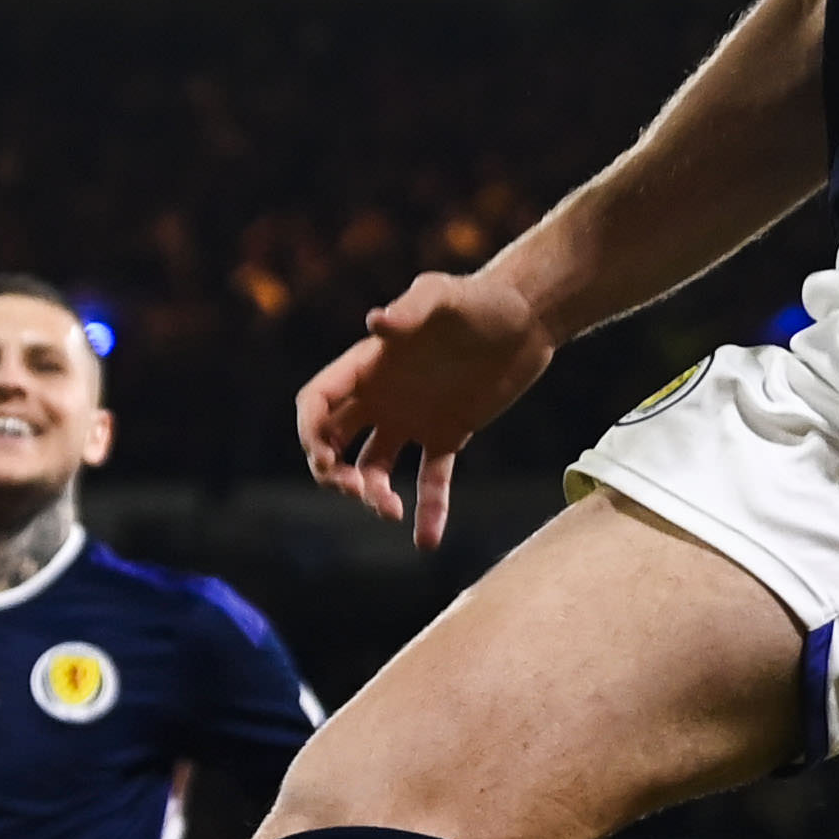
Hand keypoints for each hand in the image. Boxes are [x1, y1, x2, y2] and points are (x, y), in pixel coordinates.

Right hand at [296, 266, 555, 551]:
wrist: (527, 317)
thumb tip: (375, 323)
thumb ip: (411, 309)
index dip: (310, 432)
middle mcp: (383, 395)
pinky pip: (432, 480)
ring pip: (374, 467)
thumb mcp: (442, 296)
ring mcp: (414, 418)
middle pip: (334, 441)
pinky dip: (429, 512)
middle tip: (356, 490)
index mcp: (369, 365)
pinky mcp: (449, 434)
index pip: (318, 403)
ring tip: (391, 510)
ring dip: (372, 494)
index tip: (324, 460)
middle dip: (332, 472)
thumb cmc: (479, 297)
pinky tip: (427, 542)